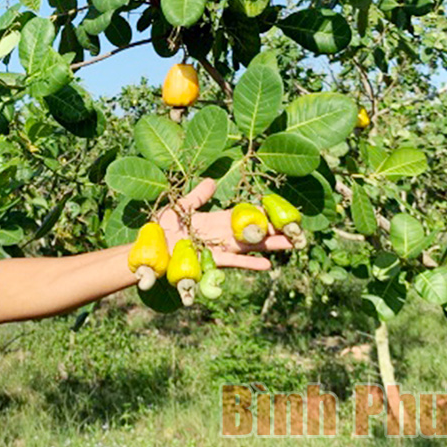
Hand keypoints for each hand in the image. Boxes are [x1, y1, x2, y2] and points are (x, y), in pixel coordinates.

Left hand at [155, 178, 293, 270]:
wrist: (149, 249)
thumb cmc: (160, 228)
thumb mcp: (179, 206)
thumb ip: (197, 196)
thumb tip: (211, 180)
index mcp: (215, 220)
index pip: (244, 216)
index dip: (262, 213)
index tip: (281, 210)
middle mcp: (221, 235)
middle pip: (253, 232)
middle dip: (275, 231)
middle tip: (298, 230)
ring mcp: (219, 249)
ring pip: (249, 246)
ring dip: (270, 246)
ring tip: (292, 245)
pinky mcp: (213, 262)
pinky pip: (234, 262)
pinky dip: (250, 264)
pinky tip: (267, 265)